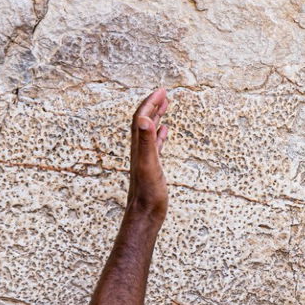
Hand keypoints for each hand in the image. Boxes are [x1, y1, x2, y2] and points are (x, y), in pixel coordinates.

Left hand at [127, 88, 170, 216]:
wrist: (145, 213)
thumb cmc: (148, 193)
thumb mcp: (149, 165)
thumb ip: (146, 142)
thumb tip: (144, 119)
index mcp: (138, 146)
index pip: (142, 118)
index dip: (150, 102)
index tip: (162, 91)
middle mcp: (140, 149)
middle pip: (144, 121)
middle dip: (153, 105)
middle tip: (164, 92)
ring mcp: (146, 157)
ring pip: (149, 131)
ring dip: (156, 116)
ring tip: (165, 105)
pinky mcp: (152, 166)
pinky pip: (155, 144)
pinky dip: (159, 134)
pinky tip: (165, 130)